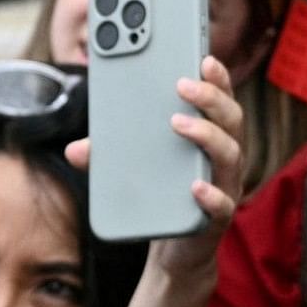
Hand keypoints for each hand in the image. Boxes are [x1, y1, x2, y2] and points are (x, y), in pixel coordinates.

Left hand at [64, 55, 249, 280]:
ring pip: (230, 155)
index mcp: (211, 138)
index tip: (204, 57)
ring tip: (178, 123)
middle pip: (231, 120)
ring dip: (206, 135)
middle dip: (210, 97)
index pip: (222, 100)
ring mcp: (225, 188)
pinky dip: (210, 194)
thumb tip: (74, 150)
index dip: (218, 78)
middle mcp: (224, 159)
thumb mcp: (132, 170)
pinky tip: (194, 186)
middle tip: (182, 84)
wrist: (175, 250)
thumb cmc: (161, 196)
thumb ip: (106, 157)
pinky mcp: (217, 220)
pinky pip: (222, 205)